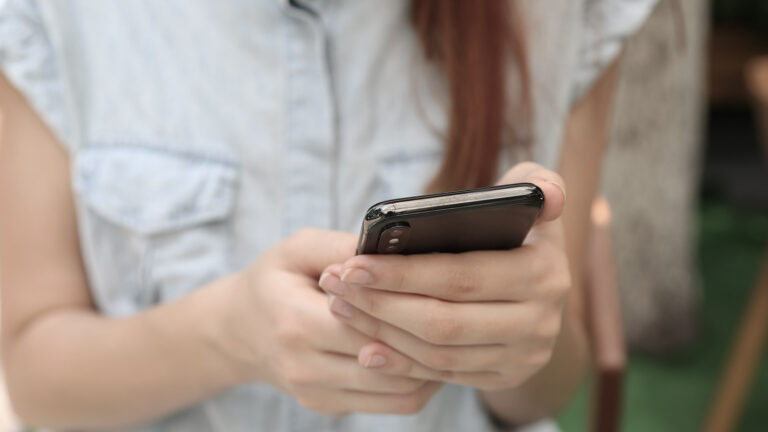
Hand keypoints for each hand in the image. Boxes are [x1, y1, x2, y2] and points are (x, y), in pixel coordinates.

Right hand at [215, 228, 441, 415]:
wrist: (239, 330)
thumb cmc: (275, 281)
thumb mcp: (297, 249)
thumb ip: (341, 246)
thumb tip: (393, 249)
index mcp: (295, 322)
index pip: (369, 323)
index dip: (409, 306)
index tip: (442, 285)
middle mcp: (305, 367)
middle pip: (390, 361)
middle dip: (429, 336)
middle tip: (461, 311)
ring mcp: (317, 394)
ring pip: (399, 392)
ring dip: (433, 365)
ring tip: (453, 334)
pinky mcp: (330, 408)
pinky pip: (392, 404)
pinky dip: (419, 381)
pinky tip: (432, 354)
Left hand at [318, 162, 569, 390]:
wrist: (539, 288)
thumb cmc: (519, 231)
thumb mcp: (533, 200)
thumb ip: (537, 182)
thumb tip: (546, 194)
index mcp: (543, 273)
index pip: (461, 277)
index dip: (403, 273)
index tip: (353, 263)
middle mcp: (540, 322)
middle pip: (444, 321)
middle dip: (381, 304)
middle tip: (336, 285)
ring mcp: (524, 356)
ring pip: (438, 352)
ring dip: (382, 333)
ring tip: (342, 306)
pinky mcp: (504, 376)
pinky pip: (444, 375)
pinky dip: (401, 363)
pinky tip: (366, 346)